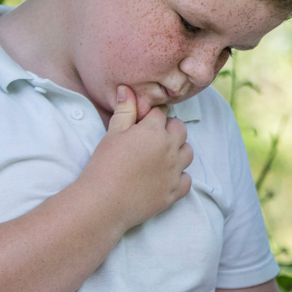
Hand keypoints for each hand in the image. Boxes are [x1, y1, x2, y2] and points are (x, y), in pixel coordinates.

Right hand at [78, 85, 193, 232]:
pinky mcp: (175, 192)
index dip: (152, 116)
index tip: (143, 122)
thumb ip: (124, 111)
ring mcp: (174, 171)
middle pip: (180, 130)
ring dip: (178, 151)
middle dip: (169, 129)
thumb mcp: (112, 134)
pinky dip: (179, 177)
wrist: (104, 202)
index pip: (161, 113)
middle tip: (152, 138)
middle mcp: (170, 149)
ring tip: (160, 156)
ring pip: (188, 153)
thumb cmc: (104, 165)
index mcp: (154, 131)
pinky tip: (165, 177)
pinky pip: (187, 179)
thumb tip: (127, 89)